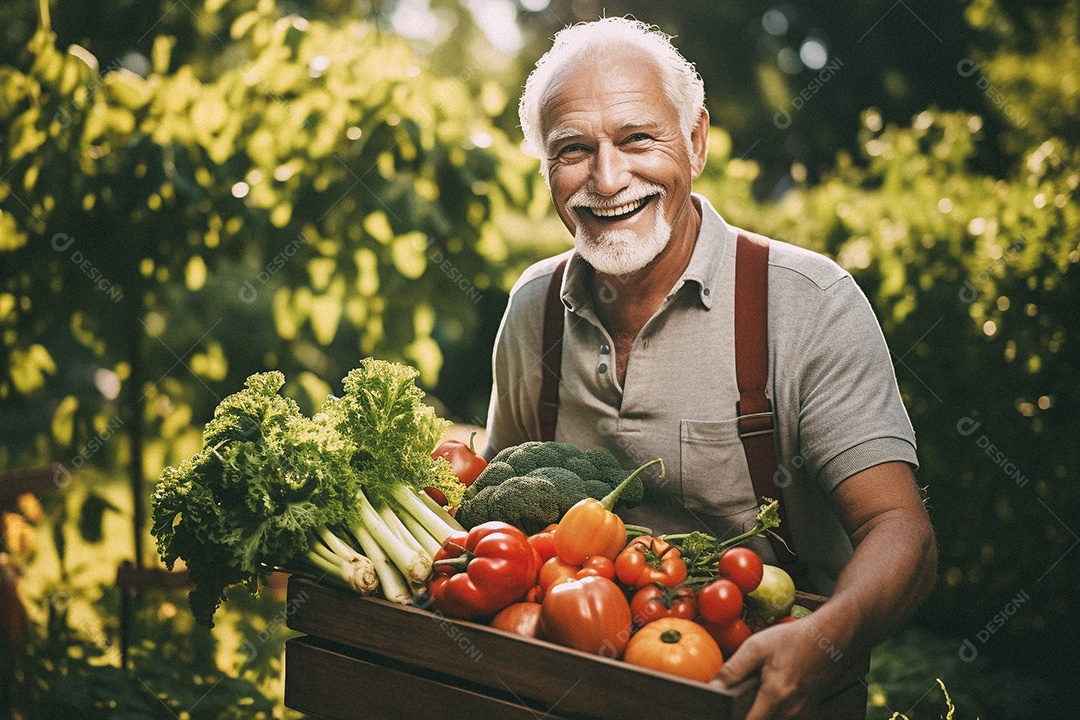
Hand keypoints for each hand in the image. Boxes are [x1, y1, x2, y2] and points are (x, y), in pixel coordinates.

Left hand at [714, 615, 846, 719]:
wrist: (828, 637)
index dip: (733, 718)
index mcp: (776, 695)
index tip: (724, 711)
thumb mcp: (757, 647)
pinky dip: (772, 709)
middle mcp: (791, 710)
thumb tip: (713, 687)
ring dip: (759, 711)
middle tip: (737, 699)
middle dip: (746, 714)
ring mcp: (801, 712)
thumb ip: (733, 669)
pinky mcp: (806, 710)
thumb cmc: (793, 639)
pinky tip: (769, 692)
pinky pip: (784, 716)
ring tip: (754, 693)